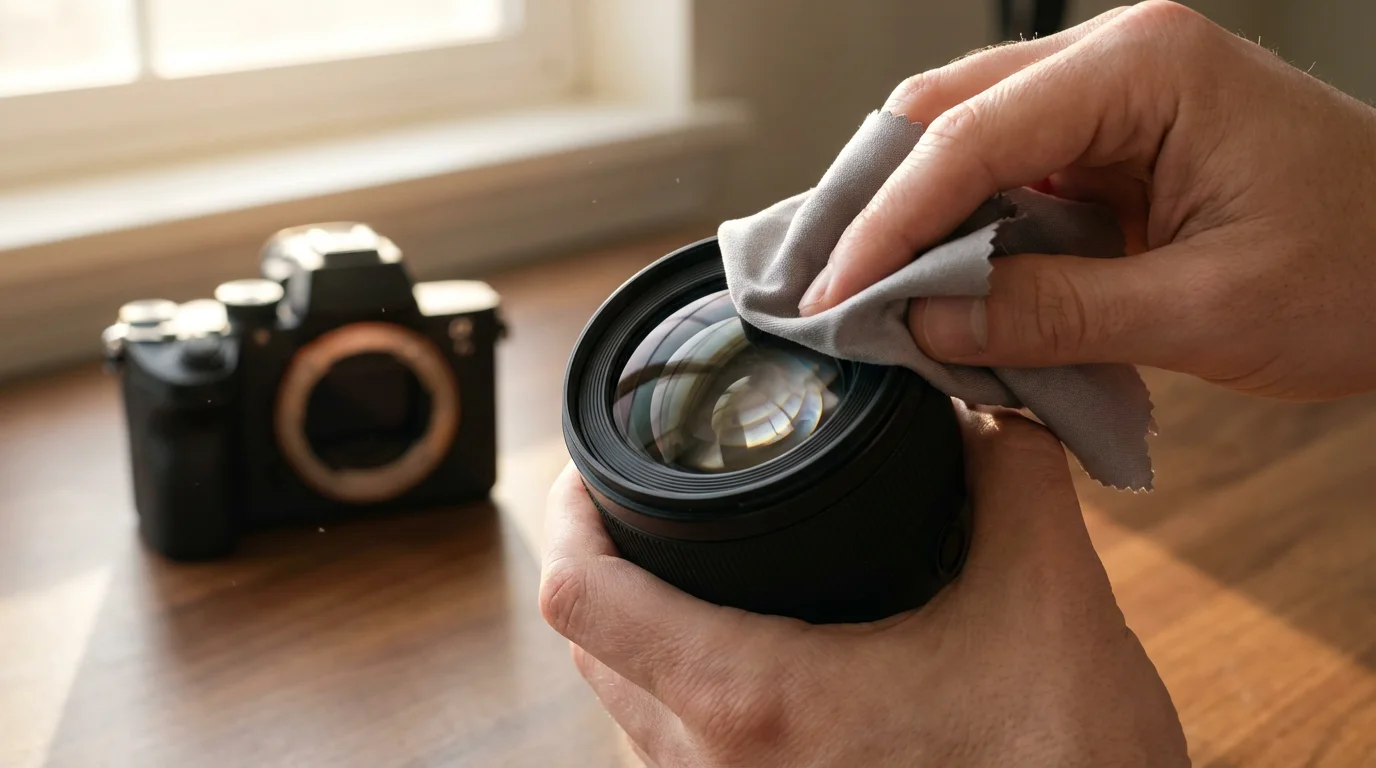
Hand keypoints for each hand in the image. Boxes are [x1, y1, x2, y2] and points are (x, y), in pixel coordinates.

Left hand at [539, 406, 1187, 766]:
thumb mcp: (1050, 606)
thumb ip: (1014, 480)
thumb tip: (981, 408)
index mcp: (751, 699)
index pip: (580, 595)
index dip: (567, 512)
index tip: (591, 465)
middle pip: (588, 648)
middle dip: (599, 560)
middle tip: (635, 495)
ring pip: (629, 707)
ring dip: (636, 631)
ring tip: (682, 564)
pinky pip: (679, 752)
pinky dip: (681, 688)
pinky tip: (746, 653)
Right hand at [798, 1, 1375, 400]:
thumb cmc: (1368, 267)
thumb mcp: (1206, 307)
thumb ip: (1056, 313)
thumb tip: (931, 324)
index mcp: (1146, 67)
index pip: (968, 136)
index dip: (886, 222)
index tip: (835, 292)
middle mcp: (1118, 61)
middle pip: (944, 116)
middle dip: (876, 206)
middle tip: (828, 287)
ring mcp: (1111, 99)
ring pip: (963, 144)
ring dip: (913, 222)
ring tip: (870, 296)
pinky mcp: (1111, 144)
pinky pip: (1006, 179)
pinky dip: (962, 235)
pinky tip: (939, 287)